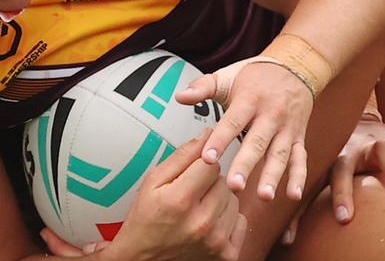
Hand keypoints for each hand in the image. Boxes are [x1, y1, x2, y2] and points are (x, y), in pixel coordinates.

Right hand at [41, 134, 246, 260]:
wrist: (144, 260)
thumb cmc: (145, 219)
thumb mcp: (153, 182)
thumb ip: (181, 157)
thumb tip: (207, 135)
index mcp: (180, 199)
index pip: (212, 163)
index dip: (204, 161)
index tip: (197, 166)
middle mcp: (201, 221)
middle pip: (224, 181)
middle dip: (210, 182)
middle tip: (191, 192)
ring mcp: (216, 240)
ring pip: (234, 200)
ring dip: (220, 200)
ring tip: (199, 208)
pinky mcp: (227, 254)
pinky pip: (241, 221)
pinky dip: (228, 219)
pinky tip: (209, 223)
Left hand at [176, 61, 313, 202]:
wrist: (294, 68)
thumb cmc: (253, 76)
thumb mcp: (227, 76)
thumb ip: (202, 87)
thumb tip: (179, 96)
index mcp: (249, 100)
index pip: (232, 122)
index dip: (220, 140)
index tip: (208, 159)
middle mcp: (270, 115)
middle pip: (257, 142)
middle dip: (246, 165)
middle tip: (234, 186)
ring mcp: (286, 128)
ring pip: (280, 154)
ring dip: (273, 176)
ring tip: (264, 196)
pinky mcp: (298, 138)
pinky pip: (300, 158)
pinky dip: (299, 177)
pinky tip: (293, 195)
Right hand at [280, 117, 384, 244]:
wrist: (360, 128)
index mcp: (372, 143)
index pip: (383, 151)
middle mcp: (346, 153)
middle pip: (341, 169)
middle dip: (342, 193)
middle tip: (344, 218)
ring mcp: (328, 165)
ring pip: (313, 184)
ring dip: (306, 206)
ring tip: (296, 233)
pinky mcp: (317, 176)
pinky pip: (304, 196)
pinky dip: (294, 215)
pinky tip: (287, 236)